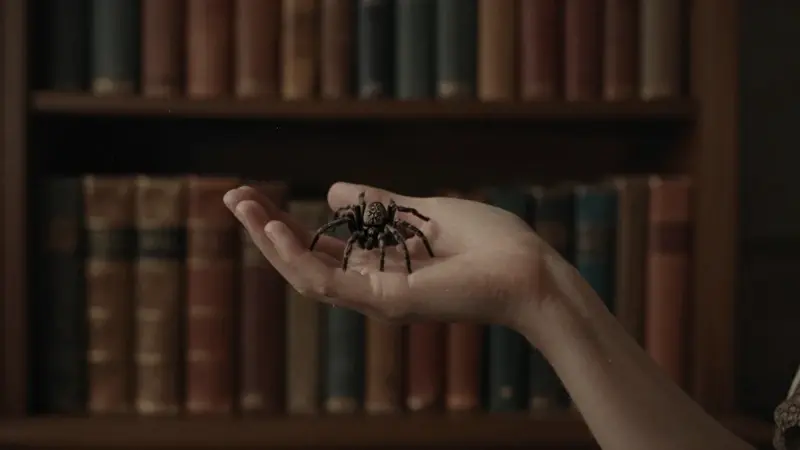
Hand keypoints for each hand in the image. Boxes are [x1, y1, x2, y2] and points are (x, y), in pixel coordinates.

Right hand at [224, 182, 555, 330]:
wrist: (530, 271)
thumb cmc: (490, 243)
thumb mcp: (422, 212)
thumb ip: (378, 205)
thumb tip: (334, 188)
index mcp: (382, 267)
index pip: (323, 248)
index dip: (288, 223)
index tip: (257, 196)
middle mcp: (373, 287)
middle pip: (306, 261)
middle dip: (268, 230)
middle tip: (234, 197)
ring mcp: (376, 298)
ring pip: (305, 274)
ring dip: (270, 240)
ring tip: (241, 204)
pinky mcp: (384, 300)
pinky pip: (326, 282)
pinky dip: (295, 255)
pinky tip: (272, 226)